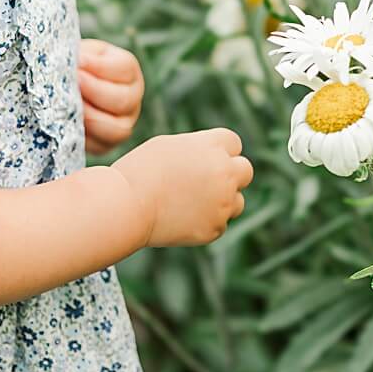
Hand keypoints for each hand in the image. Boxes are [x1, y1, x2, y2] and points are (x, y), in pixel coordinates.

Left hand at [78, 38, 143, 156]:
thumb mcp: (80, 53)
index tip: (77, 62)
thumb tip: (77, 63)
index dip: (99, 67)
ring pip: (117, 130)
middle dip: (94, 93)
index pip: (124, 68)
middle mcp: (132, 98)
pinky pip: (100, 147)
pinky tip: (68, 123)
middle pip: (123, 100)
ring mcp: (124, 124)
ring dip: (90, 118)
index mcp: (128, 71)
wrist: (67, 90)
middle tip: (72, 84)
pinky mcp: (107, 144)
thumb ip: (79, 55)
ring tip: (68, 107)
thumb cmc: (75, 67)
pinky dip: (84, 137)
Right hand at [111, 129, 253, 247]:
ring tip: (190, 202)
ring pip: (237, 201)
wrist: (127, 206)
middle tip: (207, 181)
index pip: (233, 143)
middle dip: (230, 174)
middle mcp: (225, 172)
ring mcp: (223, 202)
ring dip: (222, 201)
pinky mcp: (215, 228)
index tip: (205, 159)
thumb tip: (214, 158)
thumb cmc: (140, 171)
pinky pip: (220, 223)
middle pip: (245, 170)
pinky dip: (206, 222)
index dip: (219, 151)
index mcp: (213, 146)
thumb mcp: (170, 145)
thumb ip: (199, 149)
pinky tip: (182, 218)